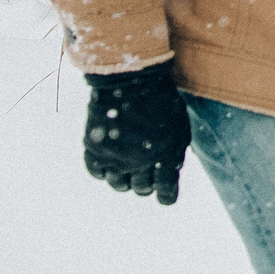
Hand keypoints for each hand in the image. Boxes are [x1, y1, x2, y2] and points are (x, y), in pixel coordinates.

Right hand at [83, 65, 189, 203]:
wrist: (130, 78)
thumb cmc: (161, 100)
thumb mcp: (180, 126)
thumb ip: (175, 154)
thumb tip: (169, 175)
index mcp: (165, 157)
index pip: (166, 193)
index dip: (166, 195)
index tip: (165, 193)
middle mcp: (139, 162)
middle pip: (141, 189)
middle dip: (146, 182)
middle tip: (146, 169)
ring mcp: (114, 157)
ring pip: (119, 184)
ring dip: (125, 178)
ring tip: (128, 163)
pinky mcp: (94, 149)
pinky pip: (97, 173)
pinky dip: (104, 169)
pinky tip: (111, 158)